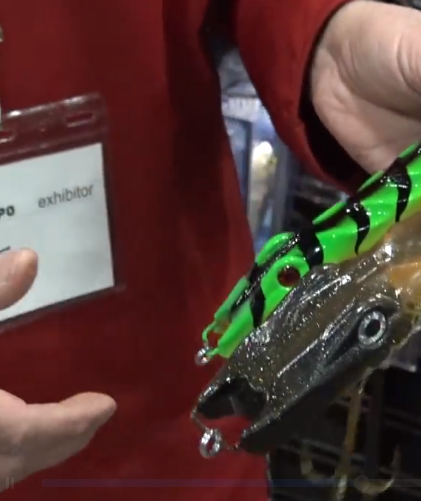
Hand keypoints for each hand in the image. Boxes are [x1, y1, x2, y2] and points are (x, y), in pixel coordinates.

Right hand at [0, 249, 115, 489]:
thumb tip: (29, 257)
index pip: (35, 430)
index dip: (73, 420)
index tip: (105, 405)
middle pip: (25, 455)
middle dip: (62, 437)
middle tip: (94, 416)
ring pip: (4, 469)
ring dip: (34, 447)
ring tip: (62, 426)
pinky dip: (5, 452)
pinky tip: (8, 435)